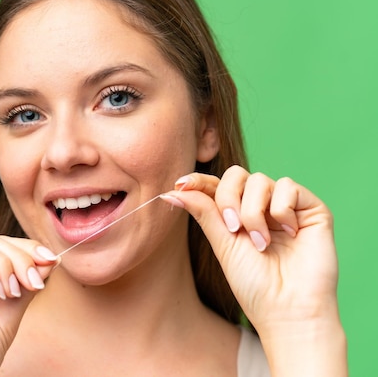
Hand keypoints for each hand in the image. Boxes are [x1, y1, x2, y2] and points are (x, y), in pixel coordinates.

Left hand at [161, 166, 346, 374]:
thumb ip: (203, 212)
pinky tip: (289, 233)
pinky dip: (281, 209)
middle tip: (233, 228)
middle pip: (236, 175)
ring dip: (253, 211)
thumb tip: (172, 191)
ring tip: (261, 242)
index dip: (199, 180)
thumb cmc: (254, 283)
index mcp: (238, 214)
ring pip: (260, 180)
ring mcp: (286, 206)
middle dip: (228, 198)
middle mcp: (262, 206)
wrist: (287, 309)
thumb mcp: (222, 244)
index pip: (217, 185)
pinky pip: (289, 186)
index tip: (181, 185)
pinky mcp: (312, 209)